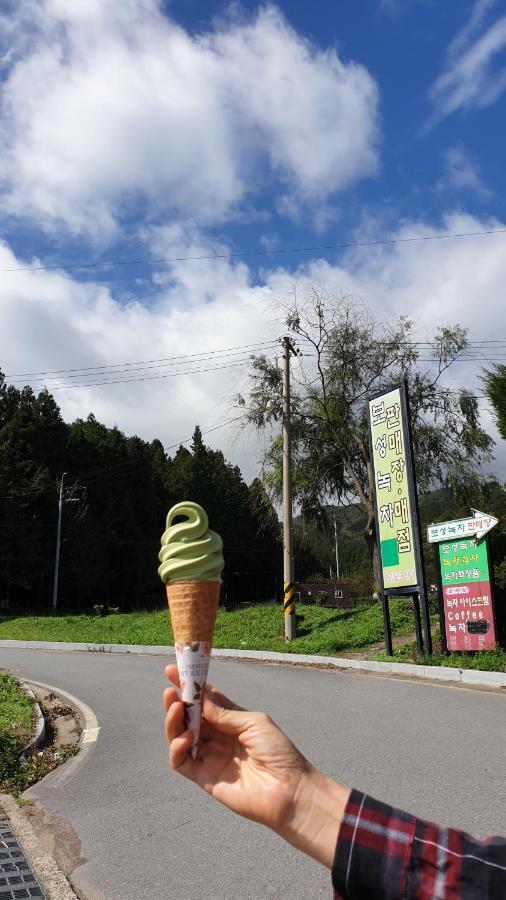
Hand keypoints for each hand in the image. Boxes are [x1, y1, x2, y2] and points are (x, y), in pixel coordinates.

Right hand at [163, 665, 349, 867]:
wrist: (289, 790)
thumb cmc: (279, 752)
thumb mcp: (254, 723)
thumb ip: (225, 713)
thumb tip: (200, 700)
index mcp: (232, 721)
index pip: (206, 700)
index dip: (191, 687)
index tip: (174, 671)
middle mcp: (218, 737)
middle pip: (190, 717)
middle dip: (177, 702)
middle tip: (170, 691)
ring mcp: (209, 757)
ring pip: (180, 736)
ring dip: (173, 722)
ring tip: (174, 708)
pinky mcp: (203, 778)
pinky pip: (181, 761)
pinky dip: (177, 747)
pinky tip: (186, 737)